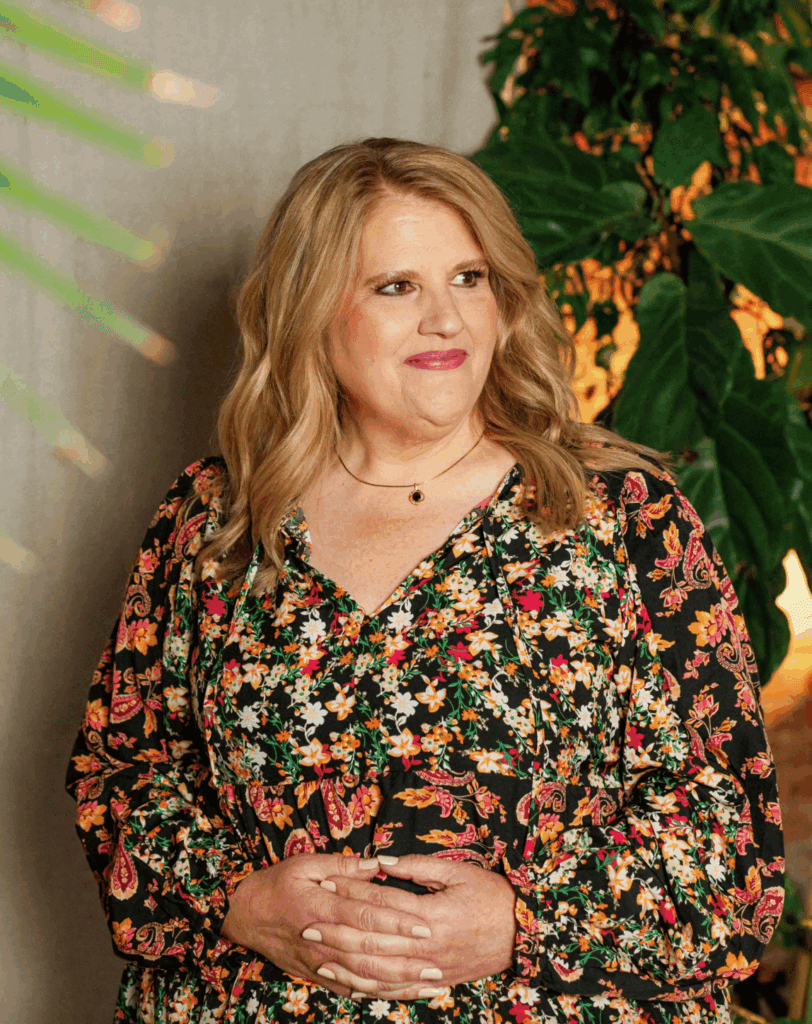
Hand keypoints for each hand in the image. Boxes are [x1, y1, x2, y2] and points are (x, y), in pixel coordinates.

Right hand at [220, 854, 438, 1000]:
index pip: (367, 914)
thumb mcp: (305, 864)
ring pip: (364, 975)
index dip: (398, 919)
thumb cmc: (278, 884)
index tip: (426, 923)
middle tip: (438, 957)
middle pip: (371, 949)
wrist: (246, 917)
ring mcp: (322, 962)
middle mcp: (324, 938)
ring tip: (429, 982)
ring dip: (398, 980)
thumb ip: (342, 865)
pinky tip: (401, 994)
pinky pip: (352, 988)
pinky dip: (378, 993)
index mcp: (323, 905)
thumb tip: (376, 864)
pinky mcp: (319, 976)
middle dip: (407, 955)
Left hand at [314, 854, 516, 1001]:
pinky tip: (351, 985)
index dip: (352, 891)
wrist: (522, 933)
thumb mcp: (457, 872)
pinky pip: (398, 991)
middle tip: (309, 923)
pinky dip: (372, 989)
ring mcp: (430, 969)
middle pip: (374, 939)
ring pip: (381, 971)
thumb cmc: (490, 896)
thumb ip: (418, 866)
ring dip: (348, 964)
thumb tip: (381, 860)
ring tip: (320, 955)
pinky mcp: (435, 983)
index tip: (326, 883)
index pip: (381, 901)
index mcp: (432, 913)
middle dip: (339, 931)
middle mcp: (427, 945)